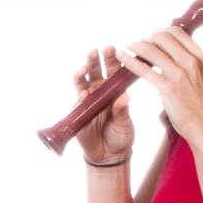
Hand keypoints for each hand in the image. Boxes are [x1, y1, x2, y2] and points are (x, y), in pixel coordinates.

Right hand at [73, 47, 134, 164]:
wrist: (109, 154)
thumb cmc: (121, 135)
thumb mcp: (125, 123)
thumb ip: (123, 111)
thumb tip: (125, 97)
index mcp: (113, 90)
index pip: (112, 70)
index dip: (112, 59)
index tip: (114, 48)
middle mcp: (98, 91)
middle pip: (94, 71)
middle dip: (94, 60)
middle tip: (95, 51)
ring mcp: (86, 100)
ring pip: (82, 82)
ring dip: (82, 73)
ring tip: (84, 68)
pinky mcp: (77, 112)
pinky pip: (77, 102)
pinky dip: (80, 96)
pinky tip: (83, 93)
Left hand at [115, 25, 202, 146]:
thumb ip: (191, 64)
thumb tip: (176, 54)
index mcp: (201, 57)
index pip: (176, 32)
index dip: (159, 32)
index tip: (150, 38)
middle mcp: (191, 62)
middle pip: (162, 37)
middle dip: (146, 38)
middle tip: (137, 44)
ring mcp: (180, 75)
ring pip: (151, 50)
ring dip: (135, 46)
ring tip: (126, 49)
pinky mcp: (168, 88)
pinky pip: (144, 69)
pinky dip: (130, 61)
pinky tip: (122, 58)